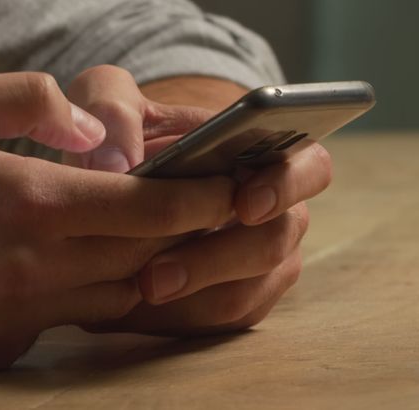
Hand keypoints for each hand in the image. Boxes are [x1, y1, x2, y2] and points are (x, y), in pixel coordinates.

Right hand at [0, 72, 236, 368]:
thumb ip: (28, 99)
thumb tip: (98, 128)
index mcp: (28, 203)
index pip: (149, 206)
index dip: (203, 196)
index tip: (239, 184)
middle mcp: (34, 270)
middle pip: (148, 255)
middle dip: (195, 232)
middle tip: (228, 206)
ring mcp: (19, 318)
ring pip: (118, 294)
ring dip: (150, 264)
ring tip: (170, 232)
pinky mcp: (1, 348)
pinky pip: (68, 318)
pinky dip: (90, 290)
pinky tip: (83, 263)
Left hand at [65, 66, 330, 335]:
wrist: (114, 178)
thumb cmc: (128, 128)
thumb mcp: (108, 97)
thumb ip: (112, 112)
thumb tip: (117, 162)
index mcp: (268, 150)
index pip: (310, 165)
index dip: (285, 186)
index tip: (244, 204)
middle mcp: (278, 210)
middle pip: (276, 241)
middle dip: (218, 258)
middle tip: (161, 271)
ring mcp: (260, 261)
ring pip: (247, 291)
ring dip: (195, 293)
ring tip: (143, 287)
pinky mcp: (235, 300)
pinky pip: (221, 320)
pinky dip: (180, 316)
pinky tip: (138, 306)